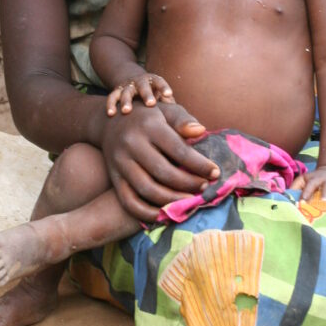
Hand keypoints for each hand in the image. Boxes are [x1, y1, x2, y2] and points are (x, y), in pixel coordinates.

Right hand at [98, 100, 215, 222]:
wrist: (110, 122)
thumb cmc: (147, 117)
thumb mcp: (166, 110)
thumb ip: (183, 120)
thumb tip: (200, 131)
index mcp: (149, 126)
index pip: (179, 150)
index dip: (200, 165)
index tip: (216, 173)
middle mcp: (132, 144)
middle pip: (164, 172)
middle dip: (188, 184)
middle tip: (204, 188)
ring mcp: (120, 162)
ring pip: (147, 189)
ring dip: (172, 200)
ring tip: (190, 201)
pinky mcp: (114, 178)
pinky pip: (129, 201)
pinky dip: (147, 213)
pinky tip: (165, 214)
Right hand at [106, 72, 173, 115]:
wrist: (132, 85)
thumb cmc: (154, 99)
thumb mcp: (164, 101)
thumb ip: (175, 112)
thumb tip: (192, 128)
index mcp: (153, 82)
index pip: (159, 81)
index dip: (163, 87)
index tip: (168, 94)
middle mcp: (140, 82)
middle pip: (143, 86)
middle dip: (146, 94)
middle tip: (150, 103)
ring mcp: (127, 86)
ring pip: (126, 91)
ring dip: (127, 100)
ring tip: (126, 111)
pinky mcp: (116, 92)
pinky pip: (112, 97)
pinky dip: (111, 104)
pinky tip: (111, 113)